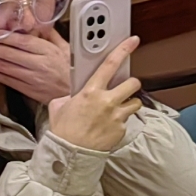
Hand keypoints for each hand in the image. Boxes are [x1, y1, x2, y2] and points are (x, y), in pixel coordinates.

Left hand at [0, 29, 74, 103]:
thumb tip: (40, 22)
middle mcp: (38, 64)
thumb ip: (52, 35)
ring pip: (3, 66)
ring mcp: (32, 78)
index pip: (21, 41)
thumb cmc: (74, 71)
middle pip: (7, 54)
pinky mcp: (28, 90)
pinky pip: (6, 80)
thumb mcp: (67, 49)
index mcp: (48, 51)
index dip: (2, 36)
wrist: (78, 95)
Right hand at [45, 36, 142, 153]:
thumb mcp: (60, 105)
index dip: (123, 50)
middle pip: (133, 83)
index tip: (132, 41)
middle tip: (123, 87)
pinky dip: (122, 121)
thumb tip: (74, 93)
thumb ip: (71, 95)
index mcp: (90, 92)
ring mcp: (117, 116)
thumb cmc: (63, 131)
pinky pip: (128, 120)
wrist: (70, 154)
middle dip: (130, 83)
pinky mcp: (122, 129)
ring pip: (136, 102)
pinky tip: (109, 125)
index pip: (110, 64)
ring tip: (116, 109)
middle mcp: (107, 101)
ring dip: (129, 103)